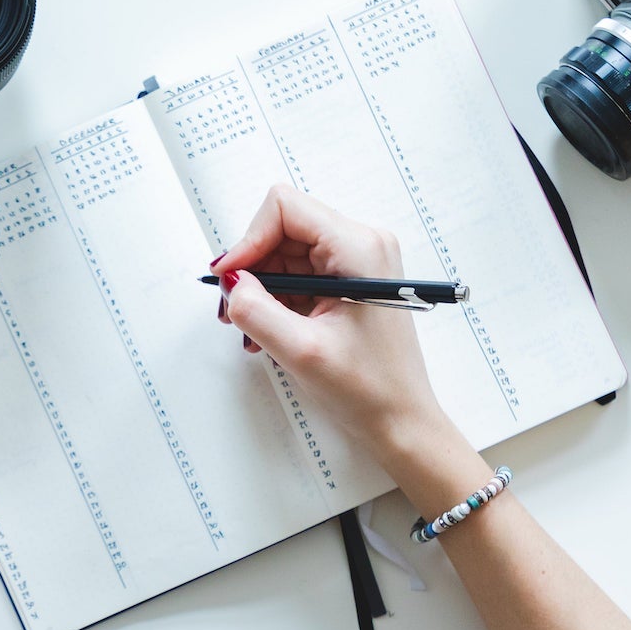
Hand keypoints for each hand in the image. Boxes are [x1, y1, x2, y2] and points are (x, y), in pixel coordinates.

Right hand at [213, 185, 447, 456]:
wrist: (400, 420)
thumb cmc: (367, 388)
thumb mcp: (301, 351)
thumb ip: (256, 310)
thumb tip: (230, 282)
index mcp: (359, 249)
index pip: (285, 209)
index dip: (248, 240)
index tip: (229, 279)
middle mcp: (361, 245)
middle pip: (282, 229)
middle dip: (251, 267)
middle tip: (234, 310)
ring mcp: (357, 262)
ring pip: (285, 253)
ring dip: (261, 288)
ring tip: (251, 329)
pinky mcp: (349, 282)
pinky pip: (299, 274)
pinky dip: (276, 299)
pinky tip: (270, 331)